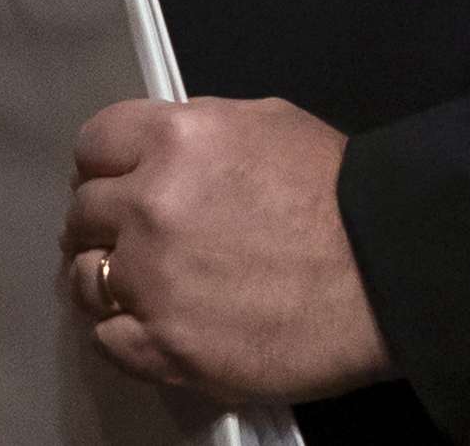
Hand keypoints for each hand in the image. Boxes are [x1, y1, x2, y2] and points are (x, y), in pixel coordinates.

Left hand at [61, 96, 393, 404]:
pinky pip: (107, 341)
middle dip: (104, 222)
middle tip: (132, 237)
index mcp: (176, 140)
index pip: (93, 145)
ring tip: (141, 286)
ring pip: (85, 279)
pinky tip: (153, 325)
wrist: (387, 271)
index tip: (112, 181)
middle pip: (83, 212)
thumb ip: (197, 130)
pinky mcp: (165, 347)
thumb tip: (161, 146)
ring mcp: (153, 281)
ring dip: (107, 279)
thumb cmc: (341, 196)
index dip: (103, 164)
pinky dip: (125, 333)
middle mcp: (151, 206)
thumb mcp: (268, 122)